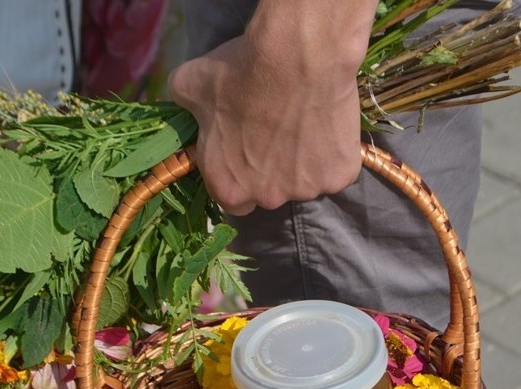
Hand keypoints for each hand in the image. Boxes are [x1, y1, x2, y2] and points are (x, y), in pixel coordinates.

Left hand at [168, 1, 377, 215]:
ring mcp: (307, 190)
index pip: (232, 200)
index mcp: (228, 188)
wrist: (296, 56)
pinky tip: (326, 122)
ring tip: (303, 122)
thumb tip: (180, 100)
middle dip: (272, 170)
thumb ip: (182, 103)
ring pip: (304, 181)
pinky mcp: (339, 176)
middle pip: (270, 193)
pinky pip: (336, 169)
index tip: (245, 153)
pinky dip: (333, 152)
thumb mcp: (190, 85)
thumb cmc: (239, 73)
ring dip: (302, 161)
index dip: (238, 176)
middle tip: (276, 131)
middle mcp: (267, 199)